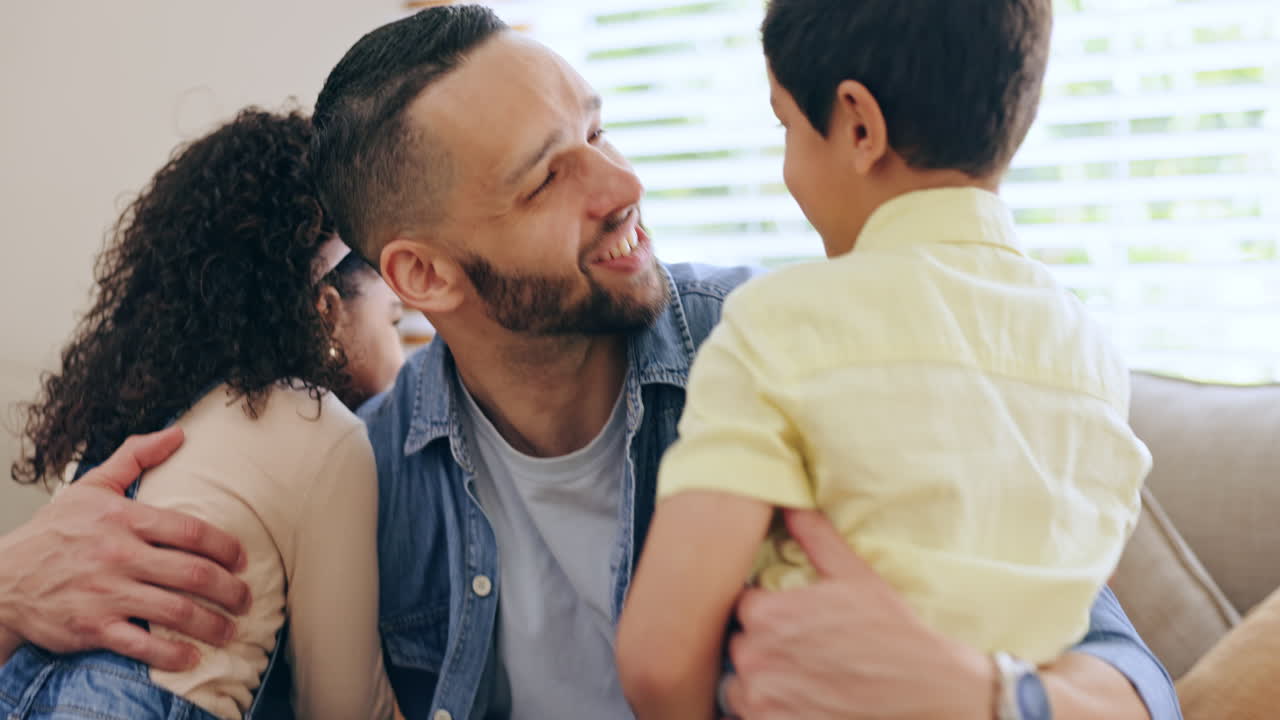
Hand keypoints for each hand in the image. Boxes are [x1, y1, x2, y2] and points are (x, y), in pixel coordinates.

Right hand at [0, 428, 250, 670]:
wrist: (2, 580)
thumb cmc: (52, 533)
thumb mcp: (91, 486)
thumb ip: (136, 457)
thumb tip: (178, 433)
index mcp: (123, 520)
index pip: (190, 531)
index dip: (225, 547)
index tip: (242, 559)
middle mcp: (119, 556)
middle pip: (193, 573)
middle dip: (230, 590)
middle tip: (246, 598)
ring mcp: (106, 593)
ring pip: (175, 611)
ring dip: (212, 624)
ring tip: (231, 630)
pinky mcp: (92, 627)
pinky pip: (141, 644)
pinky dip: (171, 654)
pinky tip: (192, 657)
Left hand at [721, 509, 992, 719]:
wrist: (931, 691)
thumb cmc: (894, 632)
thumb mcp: (855, 575)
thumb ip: (815, 537)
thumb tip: (790, 503)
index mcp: (768, 613)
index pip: (743, 607)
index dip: (768, 613)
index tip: (793, 622)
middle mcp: (756, 658)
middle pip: (740, 648)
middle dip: (764, 649)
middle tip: (804, 653)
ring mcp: (763, 701)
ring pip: (740, 687)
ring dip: (762, 685)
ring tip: (804, 681)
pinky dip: (772, 714)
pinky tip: (805, 703)